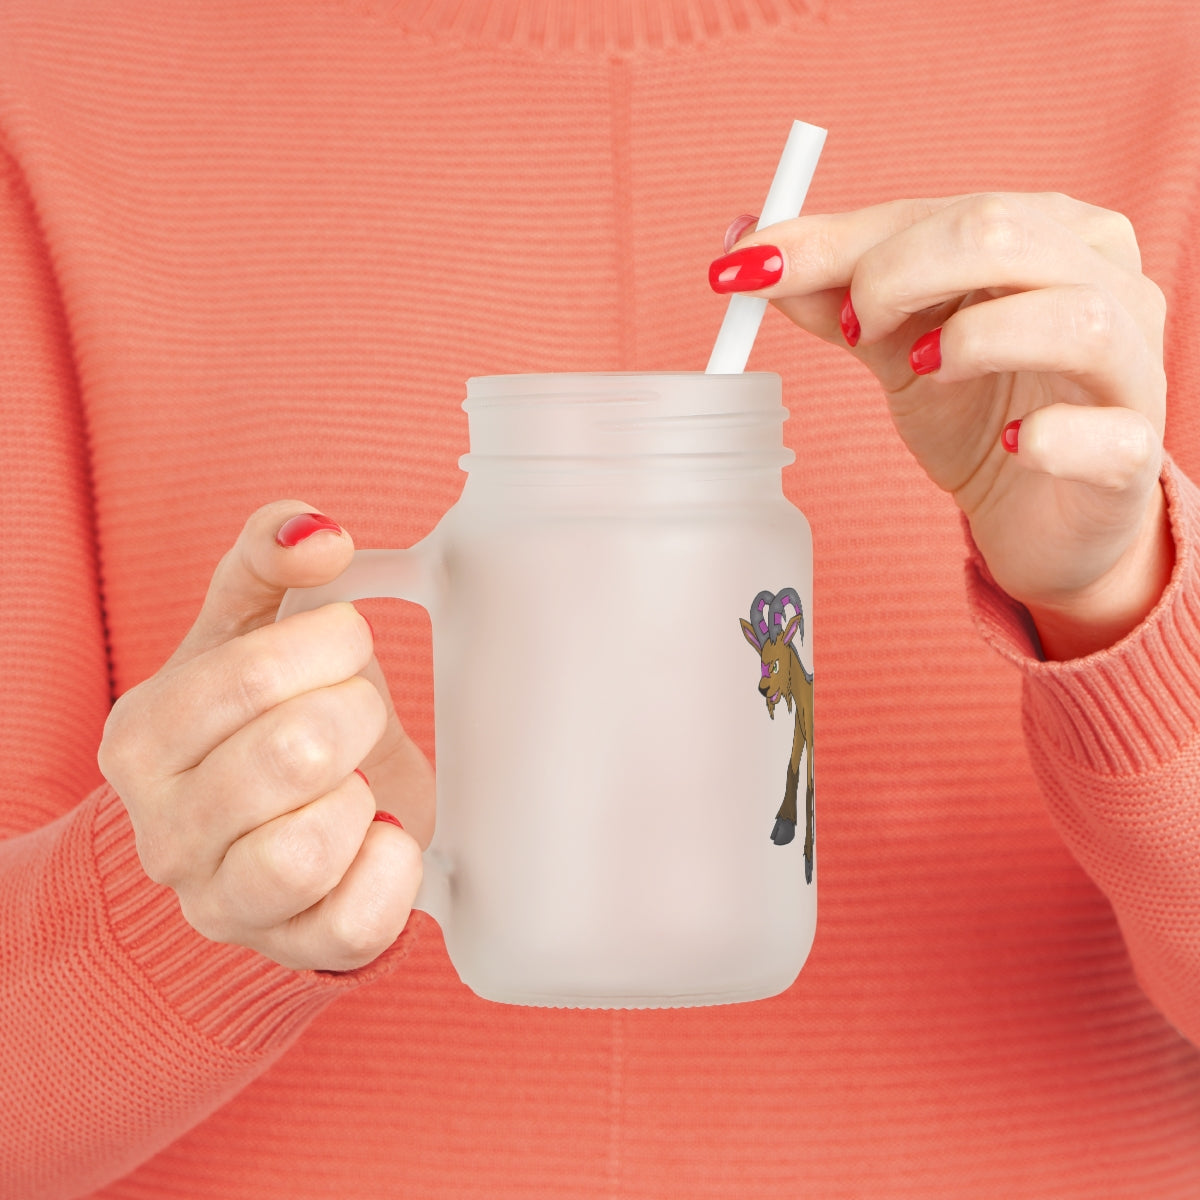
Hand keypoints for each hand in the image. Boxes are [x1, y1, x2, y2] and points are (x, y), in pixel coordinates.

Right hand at [98, 501, 433, 971]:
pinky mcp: (292, 949)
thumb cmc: (261, 717)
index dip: (330, 645)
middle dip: (356, 714)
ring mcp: (222, 902)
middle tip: (356, 713)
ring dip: (362, 796)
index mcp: (142, 738)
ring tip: (356, 779)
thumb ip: (268, 558)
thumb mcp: (249, 627)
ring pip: (309, 849)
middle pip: (294, 754)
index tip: (345, 644)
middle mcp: (164, 831)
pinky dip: (393, 867)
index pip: (252, 674)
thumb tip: (318, 532)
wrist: (270, 824)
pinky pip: (356, 922)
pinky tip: (381, 833)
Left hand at [712, 193, 1172, 658]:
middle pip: (1003, 234)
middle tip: (852, 329)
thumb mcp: (896, 345)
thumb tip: (747, 249)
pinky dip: (1050, 437)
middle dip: (897, 274)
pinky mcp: (1134, 455)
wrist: (1039, 515)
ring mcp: (1132, 366)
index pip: (938, 211)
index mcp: (1047, 234)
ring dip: (973, 340)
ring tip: (922, 371)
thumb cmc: (977, 412)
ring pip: (1074, 317)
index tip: (749, 269)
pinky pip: (1107, 434)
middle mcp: (1105, 280)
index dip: (837, 240)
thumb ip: (834, 295)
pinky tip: (1013, 446)